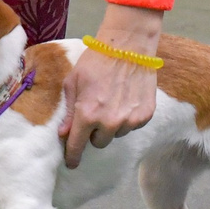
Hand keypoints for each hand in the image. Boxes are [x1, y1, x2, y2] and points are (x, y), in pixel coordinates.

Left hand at [63, 3, 162, 167]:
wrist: (128, 46)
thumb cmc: (96, 61)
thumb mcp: (73, 82)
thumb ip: (69, 111)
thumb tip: (64, 133)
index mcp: (87, 115)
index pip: (77, 146)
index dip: (73, 156)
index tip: (72, 163)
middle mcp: (109, 122)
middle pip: (99, 143)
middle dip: (95, 132)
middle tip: (95, 112)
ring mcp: (130, 120)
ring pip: (117, 134)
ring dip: (112, 124)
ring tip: (112, 101)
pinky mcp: (145, 115)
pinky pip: (132, 126)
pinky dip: (128, 117)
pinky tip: (126, 99)